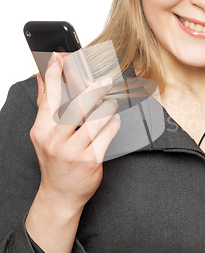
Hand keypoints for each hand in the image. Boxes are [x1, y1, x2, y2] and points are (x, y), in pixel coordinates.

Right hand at [30, 52, 120, 212]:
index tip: (59, 57)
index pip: (49, 98)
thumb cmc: (54, 162)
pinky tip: (114, 120)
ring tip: (110, 103)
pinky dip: (113, 123)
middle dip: (92, 90)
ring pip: (95, 119)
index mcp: (42, 131)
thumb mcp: (43, 135)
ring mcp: (73, 151)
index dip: (54, 75)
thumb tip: (42, 80)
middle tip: (104, 81)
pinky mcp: (91, 160)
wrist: (60, 195)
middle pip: (76, 106)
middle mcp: (55, 140)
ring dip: (106, 107)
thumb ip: (45, 107)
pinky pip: (107, 134)